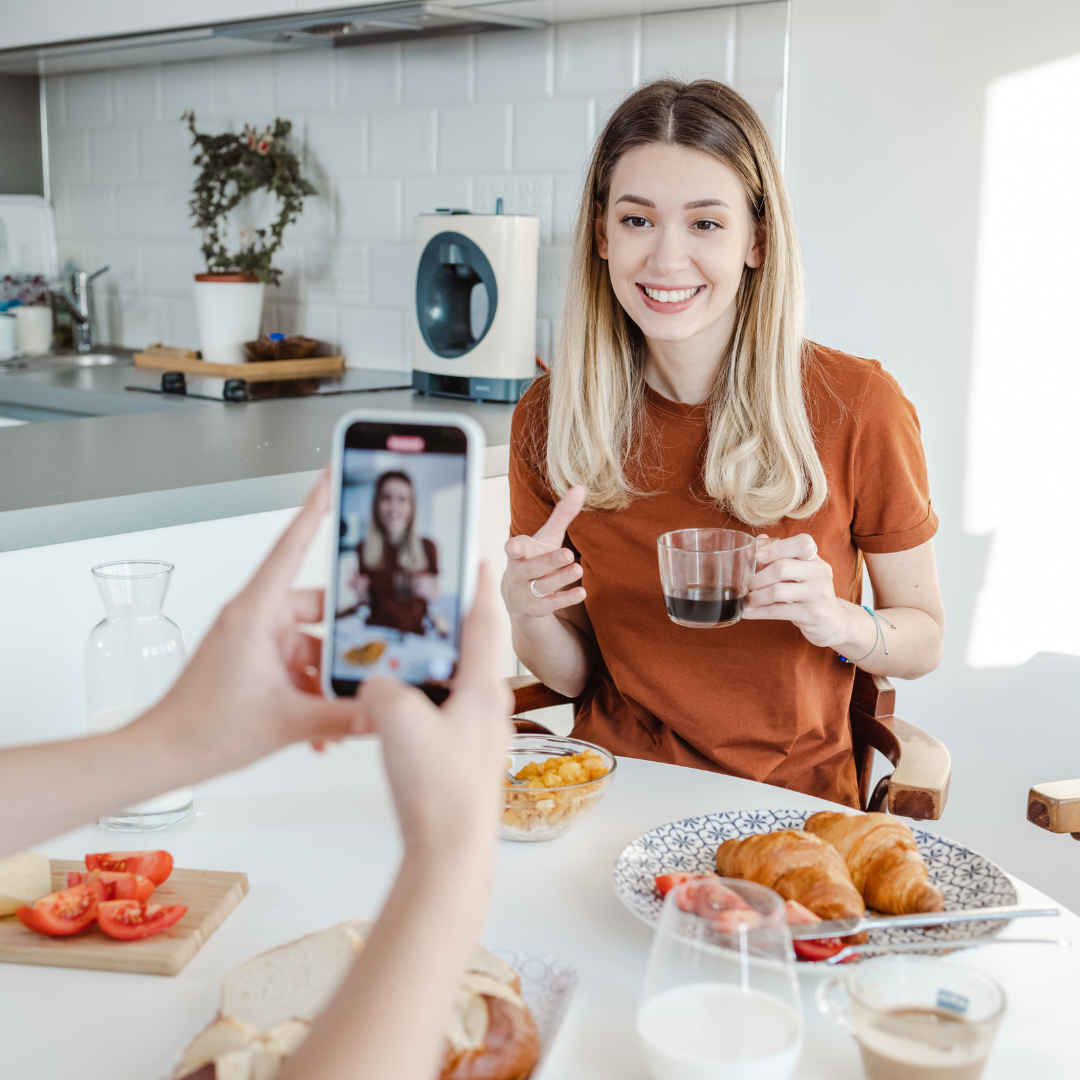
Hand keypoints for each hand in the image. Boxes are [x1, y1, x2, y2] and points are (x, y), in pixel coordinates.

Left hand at [147, 473, 358, 776]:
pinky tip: (326, 721)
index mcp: (255, 614)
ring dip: (330, 674)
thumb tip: (380, 710)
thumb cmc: (199, 728)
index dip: (315, 509)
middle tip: (377, 647)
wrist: (162, 755)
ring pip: (311, 643)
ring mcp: (254, 642)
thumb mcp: (285, 722)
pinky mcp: (254, 663)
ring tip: (346, 703)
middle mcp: (254, 620)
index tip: (332, 478)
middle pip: (317, 608)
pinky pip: (297, 666)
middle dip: (348, 636)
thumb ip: (342, 715)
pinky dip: (314, 689)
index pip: (291, 547)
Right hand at [356, 564, 511, 860]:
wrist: (451, 850)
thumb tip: (375, 686)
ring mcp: (476, 734)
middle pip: (470, 651)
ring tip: (402, 652)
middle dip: (450, 626)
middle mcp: (487, 707)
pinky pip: (443, 713)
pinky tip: (395, 706)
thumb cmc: (437, 787)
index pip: (484, 622)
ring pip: (453, 685)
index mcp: (481, 688)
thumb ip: (380, 689)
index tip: (481, 561)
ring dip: (431, 666)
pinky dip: (423, 699)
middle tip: (428, 602)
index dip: (479, 588)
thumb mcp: (396, 720)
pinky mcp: (462, 758)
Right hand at [502, 485, 586, 619]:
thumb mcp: (547, 536)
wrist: (518, 596)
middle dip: (549, 561)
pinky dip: (567, 598)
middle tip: (567, 554)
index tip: (514, 546)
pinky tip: (582, 592)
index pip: (514, 548)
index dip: (514, 547)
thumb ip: (562, 514)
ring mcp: (528, 591)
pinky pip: (553, 603)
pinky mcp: (539, 607)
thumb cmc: (535, 557)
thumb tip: (581, 488)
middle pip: (533, 567)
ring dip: (561, 578)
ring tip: (578, 569)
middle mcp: (520, 572)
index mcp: (519, 553)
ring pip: (544, 586)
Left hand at [742, 533, 847, 647]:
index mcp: (815, 558)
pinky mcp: (812, 615)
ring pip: (777, 591)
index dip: (777, 547)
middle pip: (782, 568)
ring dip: (756, 596)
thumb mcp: (798, 571)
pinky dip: (758, 612)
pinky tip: (747, 612)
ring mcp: (818, 595)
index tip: (758, 556)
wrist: (831, 620)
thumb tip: (759, 541)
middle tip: (749, 585)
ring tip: (749, 599)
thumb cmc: (808, 591)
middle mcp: (820, 573)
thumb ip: (779, 555)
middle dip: (758, 578)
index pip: (802, 543)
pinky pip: (777, 611)